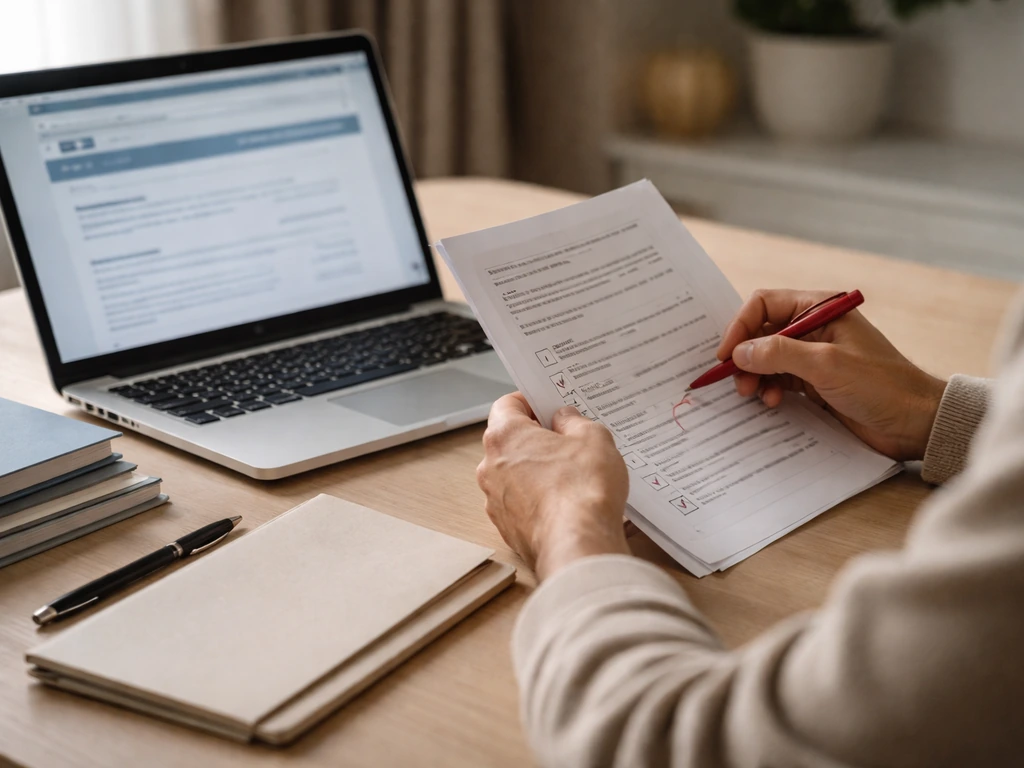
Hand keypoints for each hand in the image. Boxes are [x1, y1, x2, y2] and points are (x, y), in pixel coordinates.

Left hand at [476, 393, 629, 579]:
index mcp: (505, 436)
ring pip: (513, 474)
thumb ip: (574, 421)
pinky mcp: (506, 527)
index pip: (506, 405)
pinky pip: (520, 502)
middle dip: (536, 437)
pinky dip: (537, 498)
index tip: (546, 404)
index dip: (528, 401)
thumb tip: (565, 419)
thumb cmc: (582, 490)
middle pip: (508, 440)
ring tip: (571, 473)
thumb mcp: (593, 438)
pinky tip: (565, 500)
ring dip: (536, 470)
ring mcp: (495, 500)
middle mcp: (490, 467)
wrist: (578, 544)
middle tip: (566, 438)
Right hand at [717, 289, 945, 461]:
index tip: (726, 355)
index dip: (740, 327)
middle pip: (761, 333)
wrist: (915, 422)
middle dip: (745, 356)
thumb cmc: (882, 385)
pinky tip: (774, 402)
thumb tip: (739, 352)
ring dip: (755, 376)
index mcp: (819, 309)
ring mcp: (813, 357)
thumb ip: (779, 353)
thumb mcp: (826, 365)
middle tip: (737, 381)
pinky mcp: (815, 383)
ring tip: (754, 395)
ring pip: (766, 359)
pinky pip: (779, 380)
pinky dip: (769, 390)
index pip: (764, 305)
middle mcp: (813, 328)